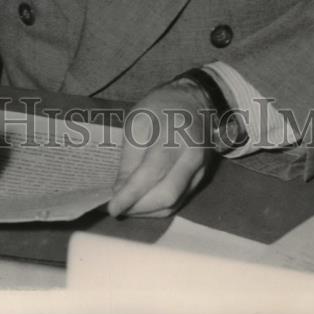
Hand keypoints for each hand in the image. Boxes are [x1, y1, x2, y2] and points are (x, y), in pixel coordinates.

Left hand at [108, 82, 213, 217]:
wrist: (195, 101)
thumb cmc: (162, 106)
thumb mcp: (137, 121)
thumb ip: (129, 157)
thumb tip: (119, 191)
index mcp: (175, 136)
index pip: (152, 173)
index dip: (131, 194)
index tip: (112, 208)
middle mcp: (193, 157)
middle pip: (166, 195)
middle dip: (139, 208)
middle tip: (117, 208)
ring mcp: (200, 170)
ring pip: (174, 204)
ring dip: (147, 212)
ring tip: (127, 207)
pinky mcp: (201, 179)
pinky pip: (179, 202)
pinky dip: (158, 208)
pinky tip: (143, 203)